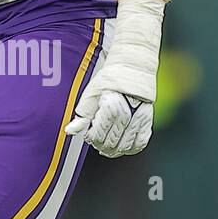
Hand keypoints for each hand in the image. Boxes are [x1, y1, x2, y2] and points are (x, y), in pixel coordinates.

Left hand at [64, 0, 163, 157]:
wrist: (132, 68)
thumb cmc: (109, 80)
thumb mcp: (90, 94)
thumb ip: (82, 115)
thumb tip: (70, 131)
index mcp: (110, 106)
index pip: (99, 134)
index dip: (91, 138)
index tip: (89, 134)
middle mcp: (126, 113)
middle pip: (112, 141)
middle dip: (102, 145)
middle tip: (97, 143)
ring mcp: (139, 118)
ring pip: (126, 145)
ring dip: (115, 150)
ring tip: (108, 148)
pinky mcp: (148, 120)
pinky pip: (142, 141)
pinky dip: (132, 148)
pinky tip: (124, 147)